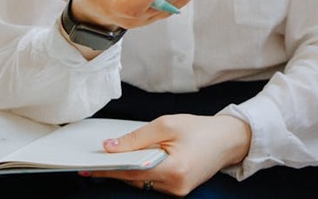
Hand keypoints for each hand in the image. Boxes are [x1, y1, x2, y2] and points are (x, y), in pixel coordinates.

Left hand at [92, 113, 250, 194]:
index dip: (108, 168)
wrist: (229, 139)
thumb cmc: (201, 129)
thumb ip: (137, 137)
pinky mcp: (178, 190)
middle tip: (94, 160)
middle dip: (115, 169)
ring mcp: (177, 191)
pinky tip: (134, 161)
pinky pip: (153, 182)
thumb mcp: (167, 124)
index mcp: (174, 169)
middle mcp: (176, 186)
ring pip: (142, 182)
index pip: (132, 171)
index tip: (88, 166)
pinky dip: (142, 172)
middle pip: (135, 179)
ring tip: (112, 158)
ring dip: (128, 170)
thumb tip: (111, 146)